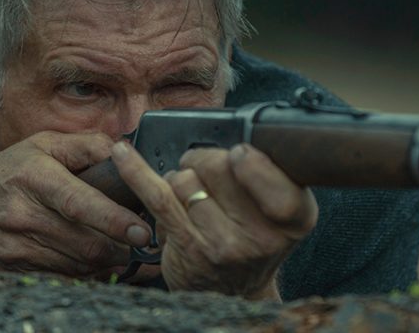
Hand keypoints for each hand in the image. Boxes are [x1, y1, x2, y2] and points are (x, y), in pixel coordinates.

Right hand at [0, 131, 155, 280]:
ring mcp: (20, 244)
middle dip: (120, 245)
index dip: (113, 218)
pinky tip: (96, 260)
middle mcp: (25, 212)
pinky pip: (65, 275)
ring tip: (124, 247)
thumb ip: (82, 145)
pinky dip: (87, 271)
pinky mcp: (19, 267)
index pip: (79, 201)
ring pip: (80, 262)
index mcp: (33, 175)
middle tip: (143, 240)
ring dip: (107, 259)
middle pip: (86, 241)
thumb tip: (122, 148)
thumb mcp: (35, 146)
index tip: (141, 229)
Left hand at [112, 141, 317, 298]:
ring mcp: (223, 245)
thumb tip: (232, 130)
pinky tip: (122, 153)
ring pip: (185, 179)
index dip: (247, 157)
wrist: (234, 289)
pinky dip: (136, 170)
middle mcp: (263, 235)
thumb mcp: (283, 208)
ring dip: (182, 177)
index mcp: (295, 217)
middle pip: (218, 166)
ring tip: (193, 195)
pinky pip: (157, 196)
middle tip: (209, 172)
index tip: (238, 153)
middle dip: (206, 159)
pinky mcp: (187, 247)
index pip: (268, 173)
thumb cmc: (255, 235)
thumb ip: (272, 172)